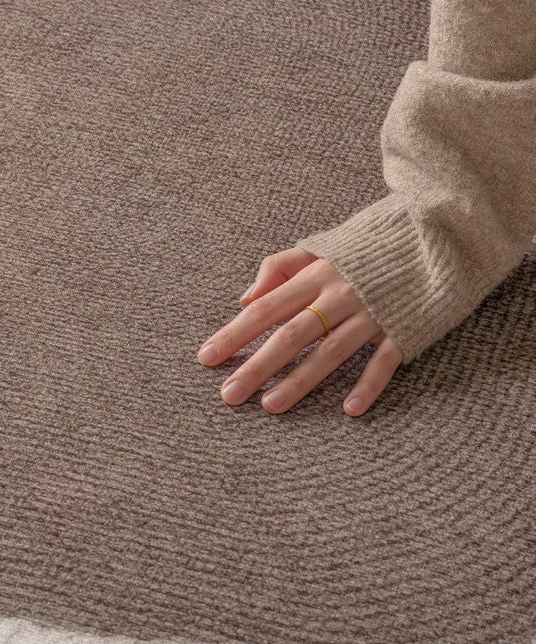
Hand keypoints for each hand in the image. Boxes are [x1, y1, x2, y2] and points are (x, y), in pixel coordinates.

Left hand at [197, 248, 402, 415]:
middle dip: (257, 366)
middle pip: (290, 335)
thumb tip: (245, 298)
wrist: (436, 233)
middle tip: (229, 395)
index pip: (265, 308)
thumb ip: (279, 266)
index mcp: (316, 274)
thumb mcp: (321, 247)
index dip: (234, 333)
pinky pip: (383, 361)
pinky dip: (367, 385)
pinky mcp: (403, 327)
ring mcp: (372, 313)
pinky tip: (349, 410)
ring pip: (330, 352)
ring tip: (270, 406)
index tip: (206, 358)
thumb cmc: (369, 245)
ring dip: (299, 381)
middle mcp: (339, 294)